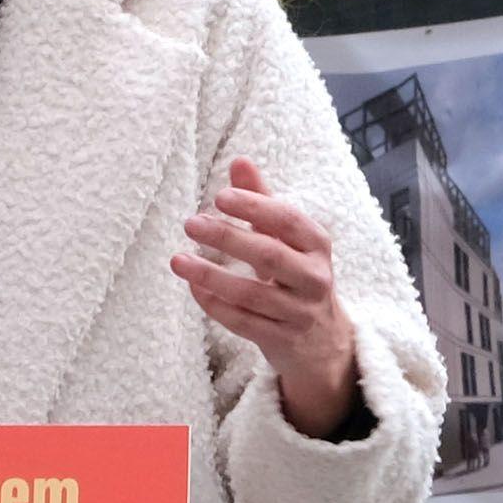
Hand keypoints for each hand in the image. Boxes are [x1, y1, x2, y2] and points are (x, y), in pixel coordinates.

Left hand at [170, 158, 364, 438]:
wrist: (323, 341)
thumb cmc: (297, 276)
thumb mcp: (288, 239)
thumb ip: (262, 202)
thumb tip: (239, 161)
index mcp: (317, 245)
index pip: (288, 220)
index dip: (255, 207)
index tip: (220, 196)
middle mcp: (314, 278)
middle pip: (270, 255)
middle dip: (228, 238)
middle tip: (191, 223)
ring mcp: (299, 312)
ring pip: (252, 294)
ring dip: (211, 276)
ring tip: (178, 260)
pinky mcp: (282, 340)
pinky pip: (244, 322)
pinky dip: (215, 305)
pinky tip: (194, 288)